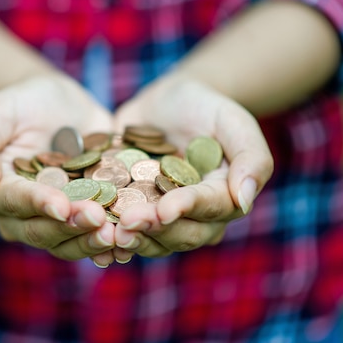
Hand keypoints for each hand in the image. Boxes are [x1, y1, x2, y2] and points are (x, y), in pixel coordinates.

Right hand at [0, 76, 117, 266]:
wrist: (61, 104)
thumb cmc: (22, 103)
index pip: (14, 203)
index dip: (38, 205)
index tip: (61, 205)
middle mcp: (24, 215)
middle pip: (43, 231)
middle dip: (71, 227)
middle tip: (98, 218)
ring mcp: (58, 220)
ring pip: (70, 243)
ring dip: (93, 242)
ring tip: (118, 235)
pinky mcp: (86, 217)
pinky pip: (95, 239)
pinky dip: (112, 246)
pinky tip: (129, 245)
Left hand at [111, 78, 272, 259]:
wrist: (166, 102)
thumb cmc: (205, 107)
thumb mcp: (233, 121)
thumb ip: (251, 157)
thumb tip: (245, 201)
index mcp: (223, 197)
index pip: (208, 208)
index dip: (186, 209)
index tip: (165, 208)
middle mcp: (195, 217)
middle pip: (179, 234)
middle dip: (154, 229)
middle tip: (127, 223)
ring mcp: (162, 219)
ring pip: (151, 240)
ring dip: (130, 240)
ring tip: (107, 234)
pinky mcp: (133, 213)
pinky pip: (124, 232)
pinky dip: (108, 239)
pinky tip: (92, 239)